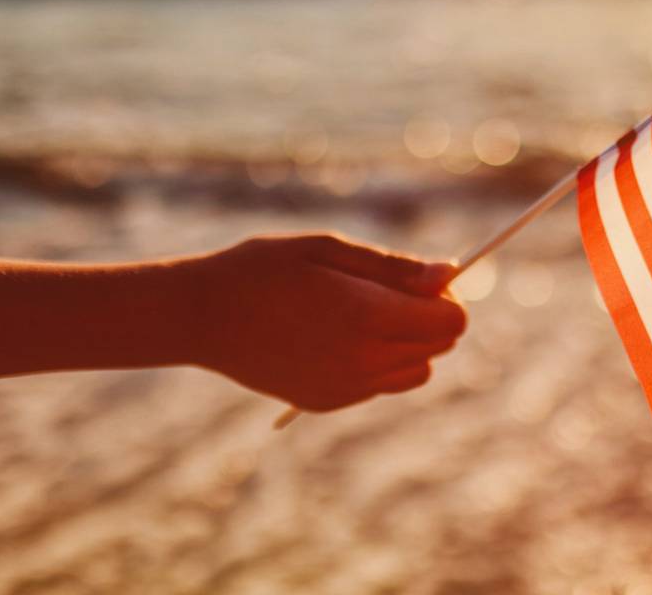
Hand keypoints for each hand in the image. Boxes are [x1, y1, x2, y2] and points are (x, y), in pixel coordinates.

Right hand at [184, 234, 466, 410]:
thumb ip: (393, 267)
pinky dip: (377, 363)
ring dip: (408, 344)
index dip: (447, 300)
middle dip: (430, 319)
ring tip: (363, 314)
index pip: (451, 323)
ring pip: (417, 372)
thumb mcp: (328, 250)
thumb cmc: (263, 269)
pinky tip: (336, 337)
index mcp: (367, 317)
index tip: (419, 282)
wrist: (200, 317)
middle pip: (439, 348)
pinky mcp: (327, 402)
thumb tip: (449, 274)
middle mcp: (363, 361)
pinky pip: (380, 385)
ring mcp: (346, 388)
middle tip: (389, 291)